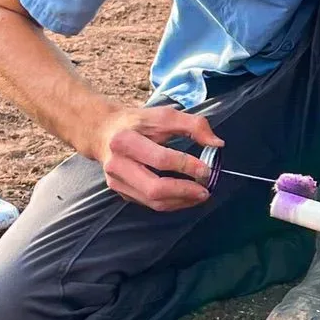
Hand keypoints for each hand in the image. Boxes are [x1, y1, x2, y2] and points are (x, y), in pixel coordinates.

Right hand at [94, 105, 220, 212]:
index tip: (206, 169)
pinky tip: (185, 196)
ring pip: (152, 201)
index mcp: (126, 140)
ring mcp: (117, 181)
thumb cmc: (137, 123)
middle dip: (184, 192)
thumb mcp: (164, 115)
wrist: (102, 132)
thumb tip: (217, 143)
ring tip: (200, 195)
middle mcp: (117, 164)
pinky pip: (149, 203)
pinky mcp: (121, 192)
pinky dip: (171, 203)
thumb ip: (193, 124)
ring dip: (180, 201)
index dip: (186, 166)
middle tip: (205, 190)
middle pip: (154, 188)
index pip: (160, 159)